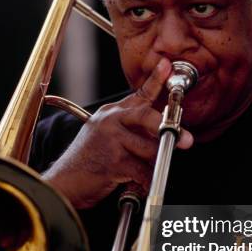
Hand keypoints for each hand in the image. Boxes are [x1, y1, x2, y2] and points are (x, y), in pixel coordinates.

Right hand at [43, 58, 193, 208]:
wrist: (64, 182)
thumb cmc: (87, 162)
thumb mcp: (105, 137)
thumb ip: (130, 130)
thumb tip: (162, 132)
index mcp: (111, 114)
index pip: (139, 94)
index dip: (156, 79)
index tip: (168, 65)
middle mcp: (109, 121)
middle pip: (146, 116)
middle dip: (168, 127)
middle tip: (187, 139)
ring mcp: (110, 139)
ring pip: (149, 148)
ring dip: (153, 164)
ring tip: (143, 172)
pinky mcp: (112, 161)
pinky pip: (142, 171)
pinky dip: (145, 182)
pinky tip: (136, 184)